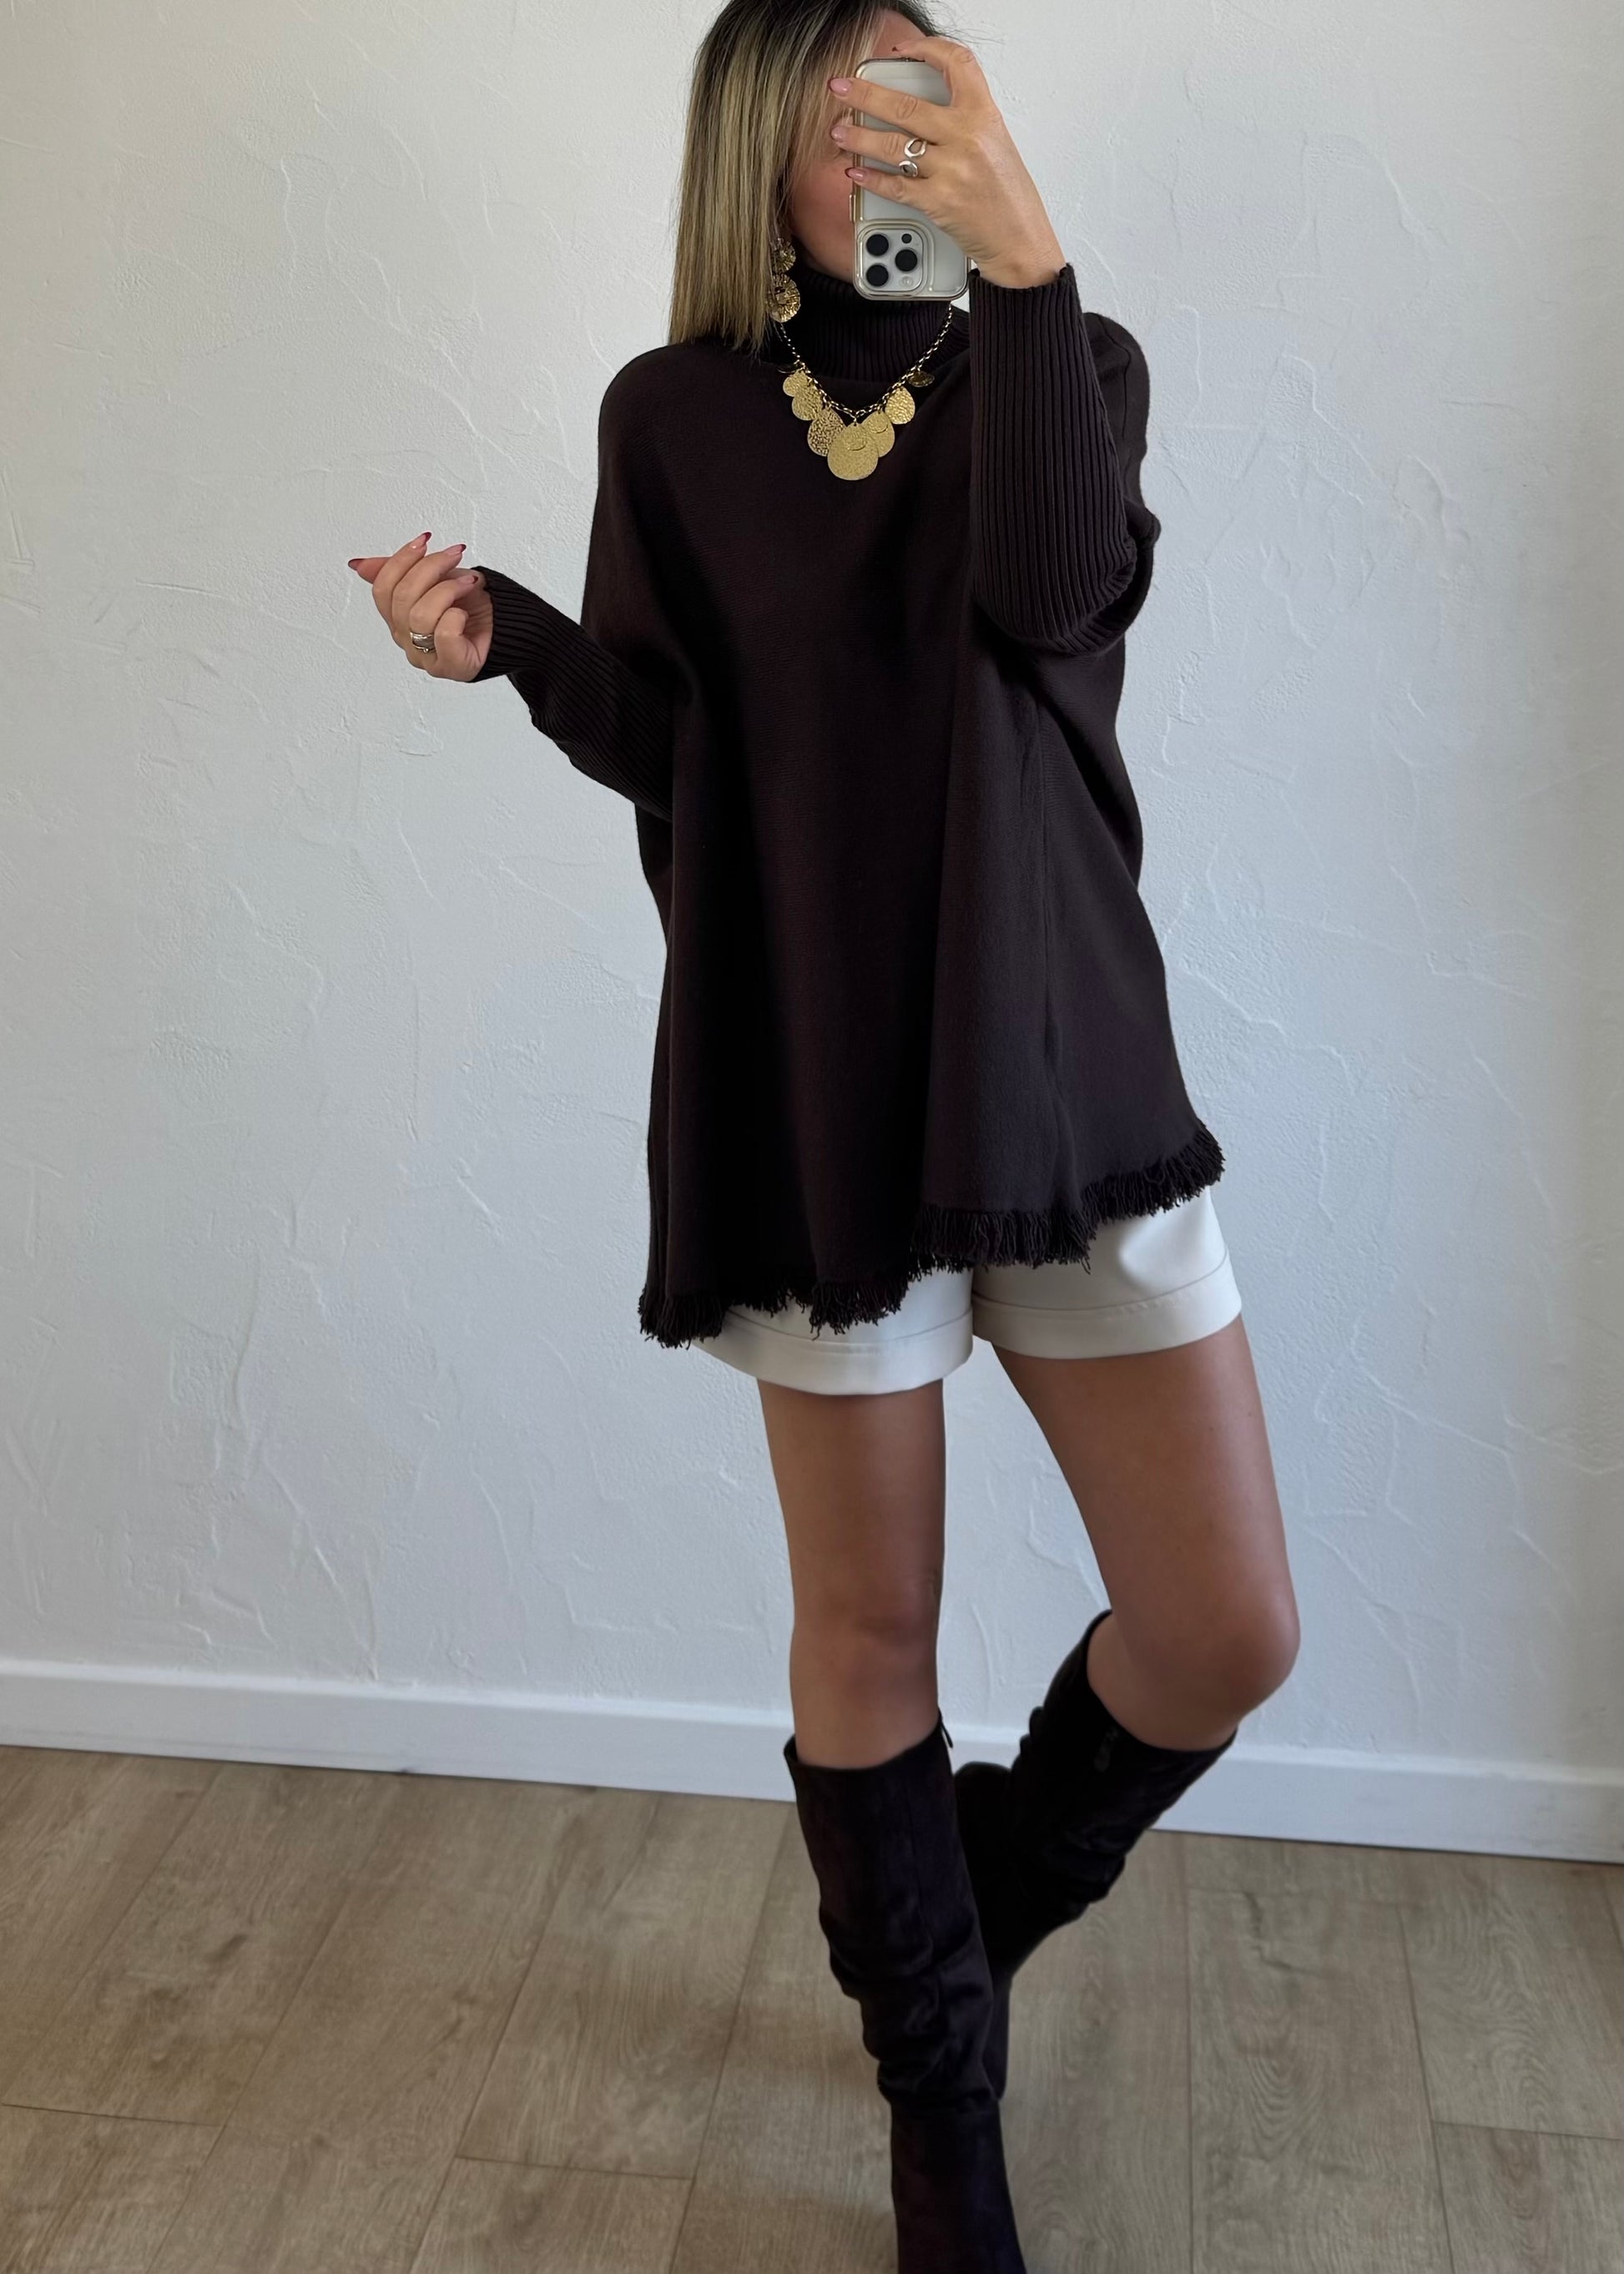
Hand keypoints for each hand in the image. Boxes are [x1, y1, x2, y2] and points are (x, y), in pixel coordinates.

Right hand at [346, 531, 491, 680]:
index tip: (424, 540)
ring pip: (420, 616)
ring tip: (469, 583)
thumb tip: (358, 565)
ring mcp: (427, 657)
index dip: (400, 560)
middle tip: (454, 556)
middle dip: (430, 569)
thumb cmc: (473, 606)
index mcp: (398, 619)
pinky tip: (465, 614)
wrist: (507, 625)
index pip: (382, 588)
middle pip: (401, 598)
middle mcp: (407, 640)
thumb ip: (397, 573)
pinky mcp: (451, 666)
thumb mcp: (435, 578)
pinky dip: (456, 616)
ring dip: (447, 590)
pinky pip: (444, 635)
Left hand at [828, 35, 1066, 289]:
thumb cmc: (1008, 196)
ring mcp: (951, 170)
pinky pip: (895, 185)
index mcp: (984, 116)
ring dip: (859, 137)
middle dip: (865, 94)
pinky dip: (871, 179)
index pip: (956, 64)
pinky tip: (856, 172)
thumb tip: (923, 110)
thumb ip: (964, 122)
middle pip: (905, 105)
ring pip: (893, 145)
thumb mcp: (996, 143)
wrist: (1021, 240)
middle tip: (840, 88)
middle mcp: (966, 138)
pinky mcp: (937, 202)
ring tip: (840, 131)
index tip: (901, 52)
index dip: (927, 50)